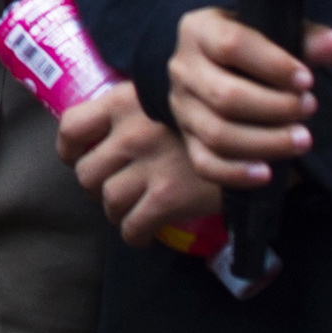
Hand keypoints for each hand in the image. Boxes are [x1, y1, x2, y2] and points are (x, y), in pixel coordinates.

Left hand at [58, 80, 218, 243]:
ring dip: (117, 213)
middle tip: (118, 190)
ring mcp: (148, 164)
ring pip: (108, 202)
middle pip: (87, 173)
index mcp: (125, 101)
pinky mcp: (167, 196)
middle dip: (98, 187)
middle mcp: (131, 131)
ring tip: (133, 211)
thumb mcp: (168, 97)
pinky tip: (147, 233)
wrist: (261, 133)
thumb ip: (139, 111)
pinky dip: (136, 235)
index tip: (80, 159)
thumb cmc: (215, 115)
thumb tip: (114, 135)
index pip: (71, 126)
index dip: (69, 150)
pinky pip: (133, 227)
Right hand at [168, 7, 331, 188]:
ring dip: (266, 142)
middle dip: (275, 108)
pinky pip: (206, 164)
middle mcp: (183, 68)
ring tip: (303, 139)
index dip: (273, 65)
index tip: (307, 80)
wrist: (220, 69)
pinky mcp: (188, 140)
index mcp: (200, 30)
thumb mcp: (281, 36)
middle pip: (225, 96)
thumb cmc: (256, 50)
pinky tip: (268, 173)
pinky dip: (237, 173)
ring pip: (217, 134)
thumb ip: (316, 42)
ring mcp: (182, 108)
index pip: (231, 45)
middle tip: (310, 108)